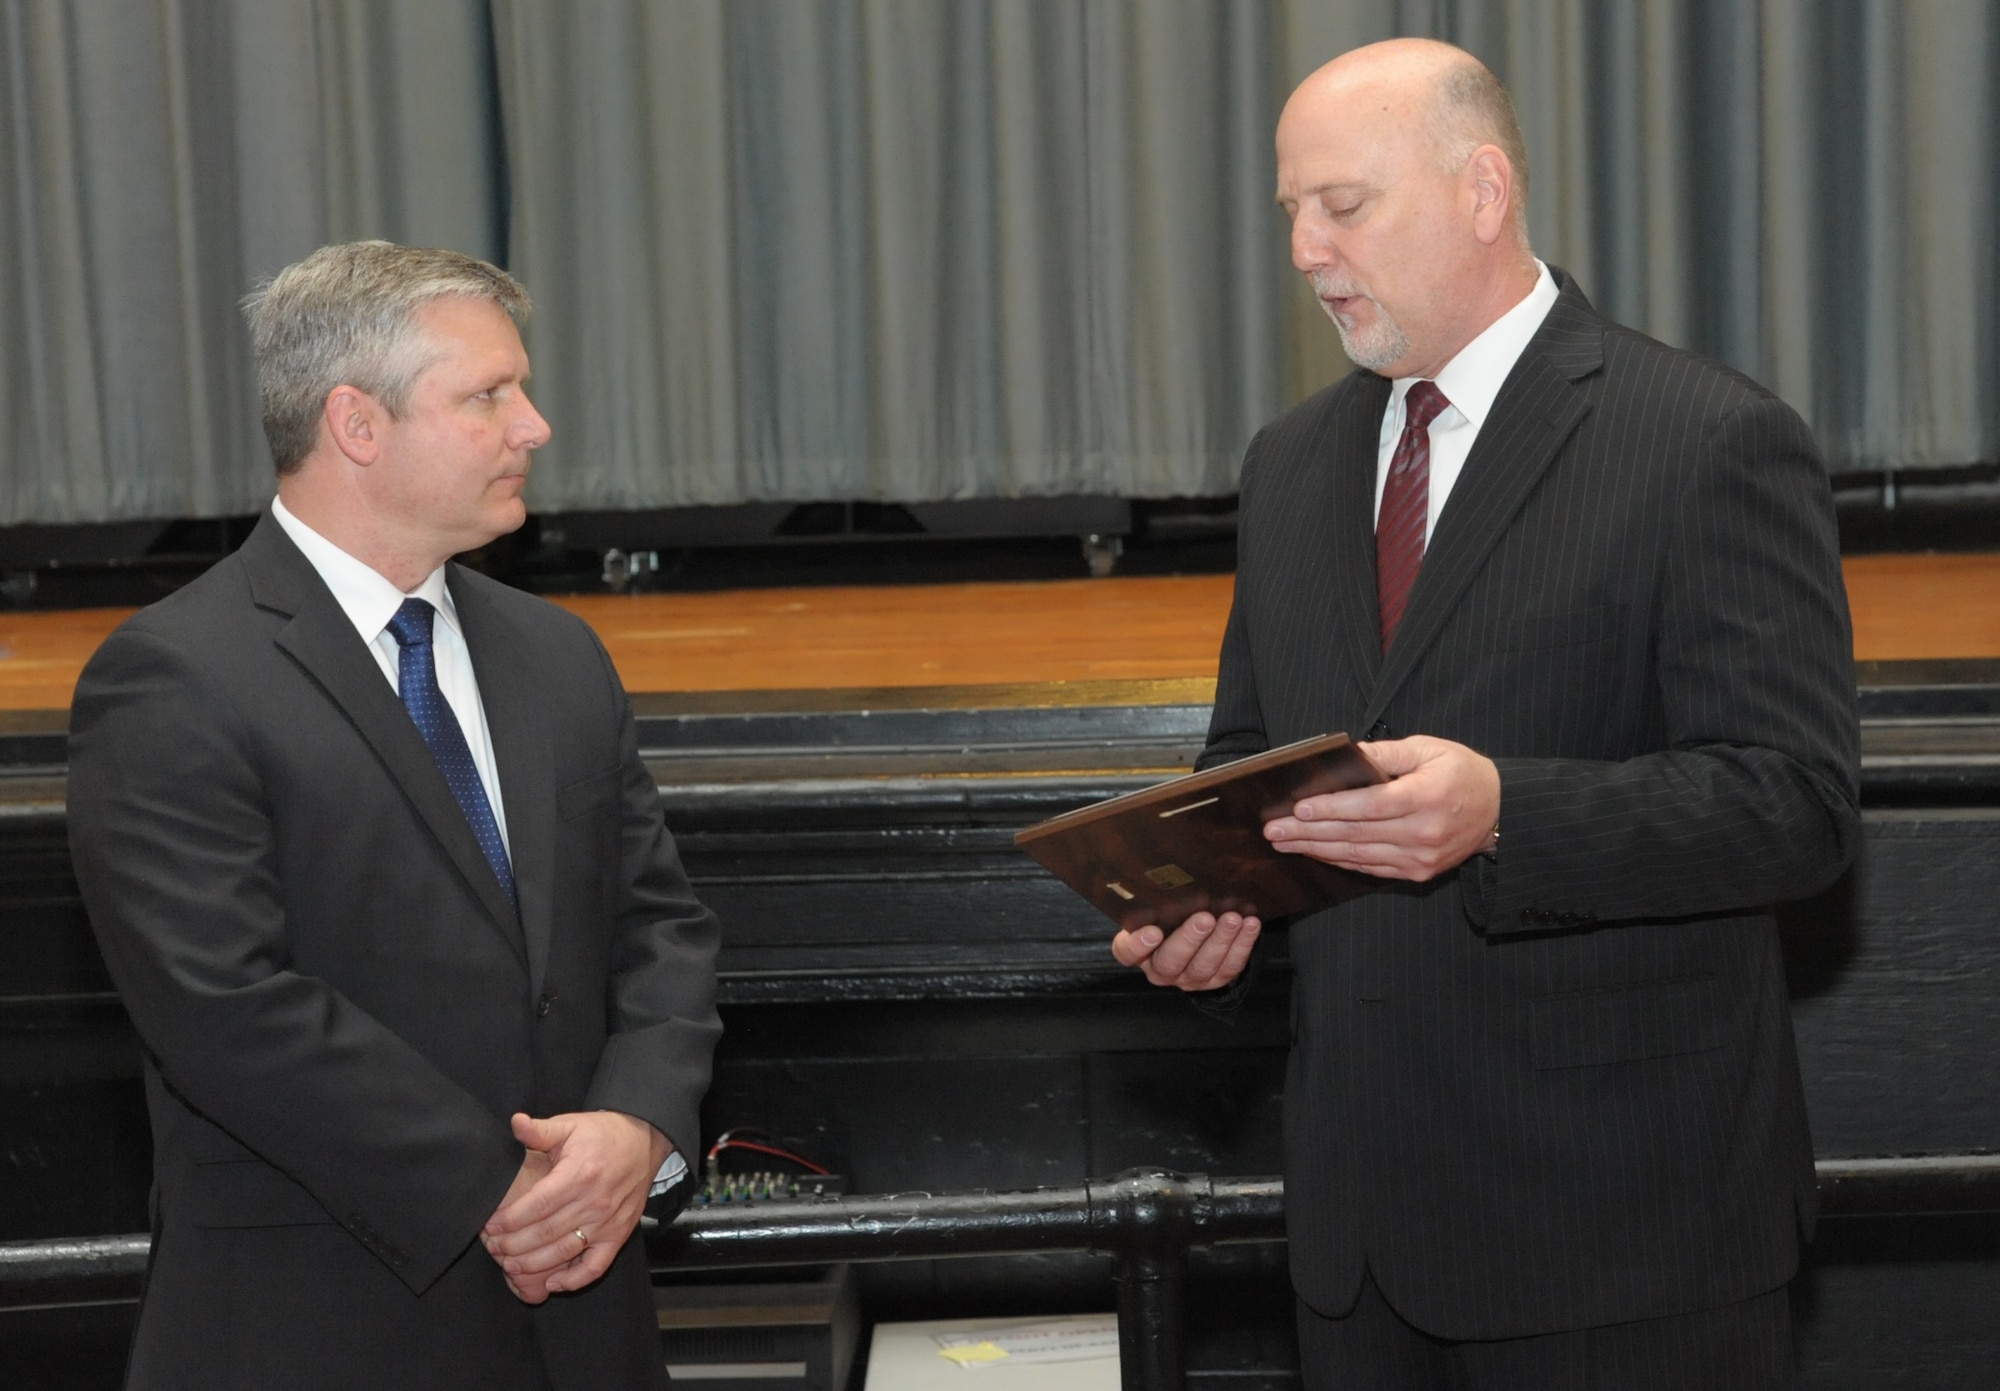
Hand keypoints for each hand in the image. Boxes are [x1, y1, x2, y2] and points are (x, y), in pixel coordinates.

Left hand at [482, 1110, 670, 1302]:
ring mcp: (608, 1222)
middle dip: (513, 1245)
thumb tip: (515, 1122)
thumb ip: (540, 1129)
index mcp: (579, 1174)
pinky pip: (596, 1266)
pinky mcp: (619, 1235)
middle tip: (494, 1248)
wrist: (644, 1141)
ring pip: (564, 1253)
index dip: (510, 1220)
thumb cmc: (602, 1134)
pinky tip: (552, 1282)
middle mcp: (594, 1201)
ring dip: (534, 1265)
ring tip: (511, 1266)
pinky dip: (574, 1280)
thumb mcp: (571, 1125)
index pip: (537, 1206)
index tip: (490, 1226)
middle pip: (545, 1233)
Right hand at [1112, 911, 1259, 990]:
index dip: (1137, 945)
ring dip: (1221, 941)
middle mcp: (1160, 969)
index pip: (1127, 952)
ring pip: (1204, 966)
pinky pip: (1230, 967)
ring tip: (1232, 918)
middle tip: (1205, 918)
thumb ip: (1156, 897)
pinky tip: (1250, 925)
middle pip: (1170, 962)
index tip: (1152, 931)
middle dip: (1190, 939)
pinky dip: (1242, 945)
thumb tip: (1170, 866)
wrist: (1194, 939)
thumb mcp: (1156, 907)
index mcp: (1138, 951)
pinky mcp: (1215, 980)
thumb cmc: (1169, 916)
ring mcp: (1189, 978)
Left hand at [1264, 735, 1498, 881]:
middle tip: (1273, 830)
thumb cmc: (1461, 772)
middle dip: (1309, 833)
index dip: (1332, 808)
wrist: (1499, 811)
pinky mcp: (1418, 873)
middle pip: (1356, 834)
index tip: (1299, 809)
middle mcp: (1423, 832)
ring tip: (1284, 843)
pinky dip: (1340, 861)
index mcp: (1426, 797)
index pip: (1370, 806)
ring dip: (1317, 850)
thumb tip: (1346, 755)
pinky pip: (1370, 869)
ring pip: (1358, 856)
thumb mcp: (1428, 749)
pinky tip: (1315, 852)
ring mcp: (1420, 858)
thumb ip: (1386, 753)